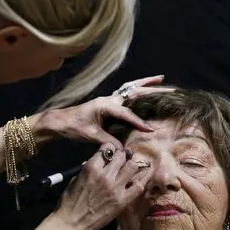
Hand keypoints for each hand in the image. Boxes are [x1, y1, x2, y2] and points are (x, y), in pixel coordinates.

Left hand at [40, 75, 173, 148]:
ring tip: (161, 78)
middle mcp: (109, 99)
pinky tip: (145, 88)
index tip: (150, 130)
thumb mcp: (91, 136)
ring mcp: (109, 99)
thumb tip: (123, 150)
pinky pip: (126, 94)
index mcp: (105, 105)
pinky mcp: (108, 104)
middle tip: (170, 88)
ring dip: (146, 83)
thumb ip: (108, 142)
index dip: (139, 123)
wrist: (59, 122)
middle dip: (152, 89)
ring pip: (130, 88)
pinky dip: (137, 89)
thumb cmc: (73, 127)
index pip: (126, 114)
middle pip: (134, 91)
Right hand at [53, 143, 148, 229]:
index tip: (112, 151)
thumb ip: (88, 168)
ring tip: (130, 169)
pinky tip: (139, 180)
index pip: (107, 149)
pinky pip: (138, 186)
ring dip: (131, 165)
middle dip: (122, 155)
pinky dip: (140, 181)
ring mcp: (116, 188)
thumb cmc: (69, 202)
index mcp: (91, 167)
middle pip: (121, 156)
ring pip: (132, 167)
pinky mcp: (122, 201)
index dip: (110, 148)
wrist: (72, 223)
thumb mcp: (76, 179)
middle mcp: (105, 175)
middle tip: (122, 160)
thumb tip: (98, 162)